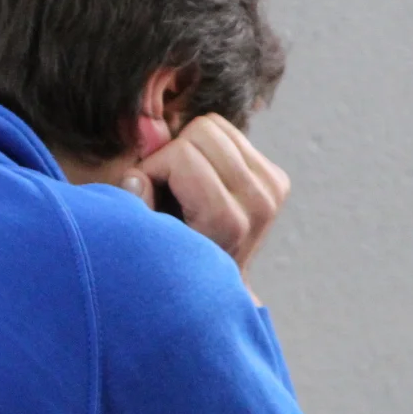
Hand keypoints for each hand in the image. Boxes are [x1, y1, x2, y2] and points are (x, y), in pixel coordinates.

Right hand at [122, 113, 288, 280]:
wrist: (218, 287)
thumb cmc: (171, 259)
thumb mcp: (145, 239)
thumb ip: (135, 207)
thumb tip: (135, 177)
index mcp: (227, 220)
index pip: (181, 154)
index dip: (154, 169)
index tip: (151, 197)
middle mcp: (257, 203)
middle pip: (202, 130)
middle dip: (174, 152)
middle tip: (167, 186)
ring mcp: (272, 190)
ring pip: (217, 126)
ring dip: (192, 148)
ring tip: (186, 184)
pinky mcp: (277, 181)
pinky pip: (232, 134)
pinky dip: (211, 149)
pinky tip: (206, 180)